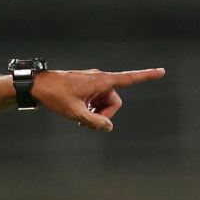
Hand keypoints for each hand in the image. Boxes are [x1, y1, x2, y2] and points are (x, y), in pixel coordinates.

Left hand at [32, 67, 165, 131]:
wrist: (37, 86)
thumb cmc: (56, 96)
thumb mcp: (76, 113)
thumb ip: (94, 122)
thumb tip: (108, 127)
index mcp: (102, 81)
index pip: (129, 79)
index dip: (147, 76)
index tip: (162, 72)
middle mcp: (100, 79)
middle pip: (114, 101)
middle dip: (105, 114)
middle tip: (88, 124)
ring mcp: (92, 82)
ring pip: (104, 102)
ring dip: (96, 112)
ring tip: (81, 119)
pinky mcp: (85, 86)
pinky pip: (95, 99)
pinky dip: (91, 108)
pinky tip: (79, 114)